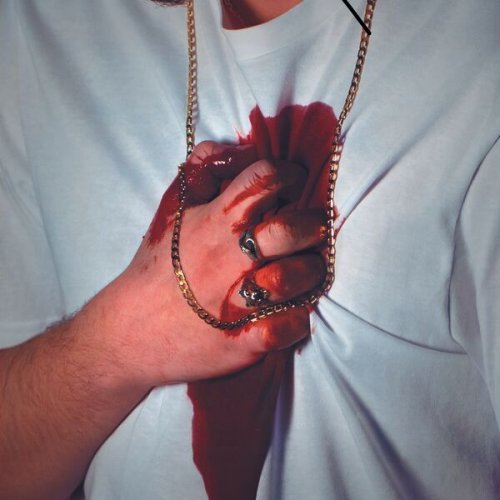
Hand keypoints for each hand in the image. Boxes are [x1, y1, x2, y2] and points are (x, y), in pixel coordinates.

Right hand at [100, 141, 325, 386]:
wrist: (132, 331)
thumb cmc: (158, 266)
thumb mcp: (171, 208)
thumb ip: (203, 168)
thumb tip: (243, 148)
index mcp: (215, 222)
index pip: (265, 180)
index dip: (290, 174)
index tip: (295, 181)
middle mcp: (230, 258)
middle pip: (291, 229)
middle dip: (313, 225)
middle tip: (313, 228)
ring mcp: (239, 301)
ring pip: (297, 278)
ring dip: (311, 272)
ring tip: (305, 270)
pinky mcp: (245, 340)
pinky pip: (290, 326)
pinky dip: (298, 319)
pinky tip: (290, 311)